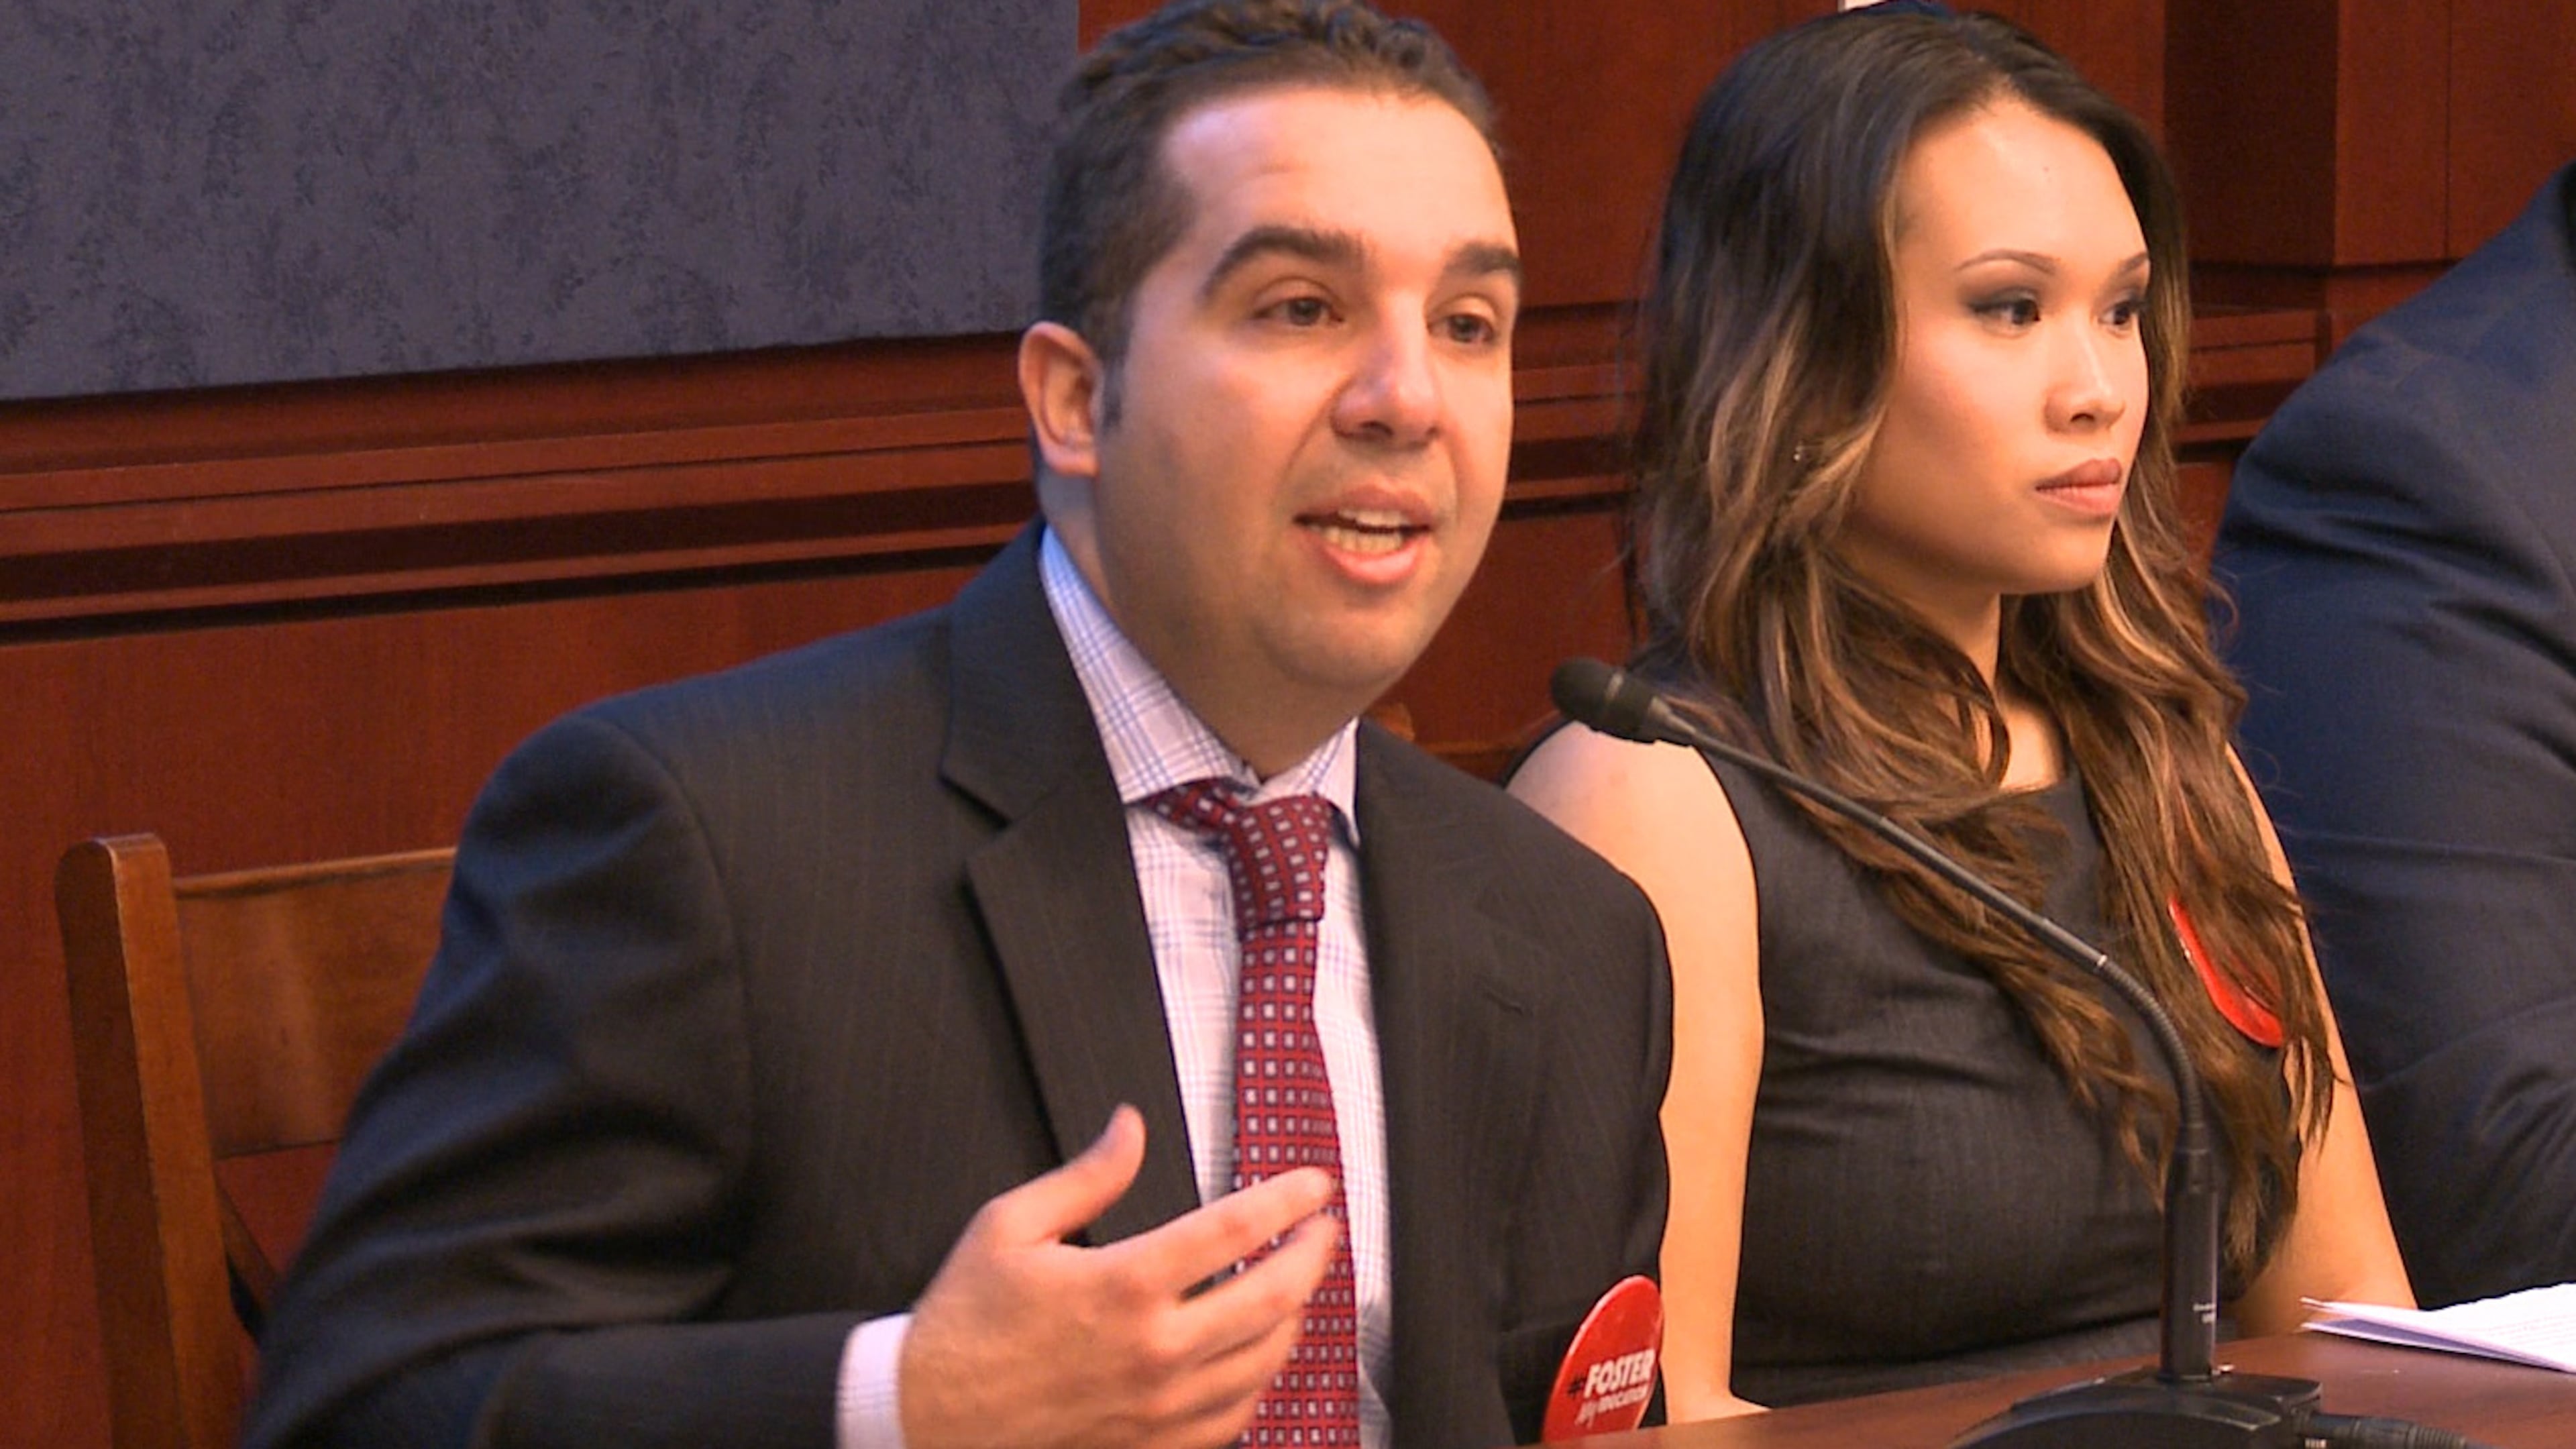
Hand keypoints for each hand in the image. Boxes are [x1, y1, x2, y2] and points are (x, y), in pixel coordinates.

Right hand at [898, 1105, 1338, 1448]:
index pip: (1235, 1231)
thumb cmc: (965, 1323)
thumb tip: (1131, 1128)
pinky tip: (1258, 1353)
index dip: (1287, 1200)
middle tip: (1324, 1230)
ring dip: (1295, 1315)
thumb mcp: (1010, 1225)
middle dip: (1312, 1256)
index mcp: (1123, 1285)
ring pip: (1264, 1360)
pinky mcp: (1152, 1447)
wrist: (927, 1417)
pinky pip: (1234, 1416)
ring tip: (1297, 1284)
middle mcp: (1153, 1350)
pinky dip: (1260, 1379)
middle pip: (1272, 1298)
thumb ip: (1086, 1175)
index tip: (1312, 1184)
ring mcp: (1159, 1407)